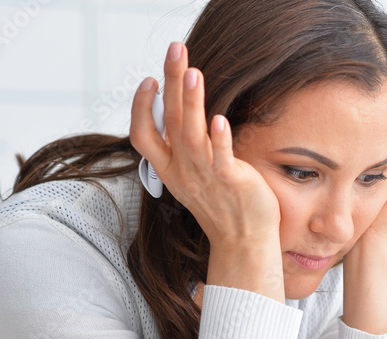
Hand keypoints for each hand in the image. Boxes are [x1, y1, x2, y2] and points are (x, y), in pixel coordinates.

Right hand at [129, 42, 280, 249]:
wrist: (244, 240)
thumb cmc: (224, 205)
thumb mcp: (194, 175)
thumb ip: (185, 148)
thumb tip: (182, 116)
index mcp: (170, 169)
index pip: (142, 135)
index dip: (141, 107)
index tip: (149, 80)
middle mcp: (183, 171)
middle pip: (169, 121)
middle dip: (170, 82)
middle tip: (176, 49)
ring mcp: (205, 177)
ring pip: (191, 135)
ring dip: (191, 103)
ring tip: (193, 73)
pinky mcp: (231, 182)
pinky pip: (221, 159)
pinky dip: (219, 140)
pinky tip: (220, 118)